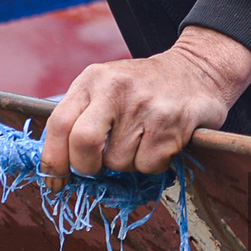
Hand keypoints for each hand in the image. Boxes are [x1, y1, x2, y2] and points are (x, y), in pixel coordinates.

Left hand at [39, 26, 250, 180]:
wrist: (198, 68)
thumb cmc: (143, 87)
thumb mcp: (106, 86)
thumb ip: (82, 117)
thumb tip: (60, 167)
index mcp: (92, 79)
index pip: (59, 123)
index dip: (53, 160)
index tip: (55, 182)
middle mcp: (115, 88)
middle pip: (83, 143)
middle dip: (87, 167)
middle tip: (98, 168)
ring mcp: (144, 105)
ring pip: (119, 161)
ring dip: (128, 163)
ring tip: (142, 140)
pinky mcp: (171, 122)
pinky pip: (149, 165)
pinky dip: (154, 163)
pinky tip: (162, 141)